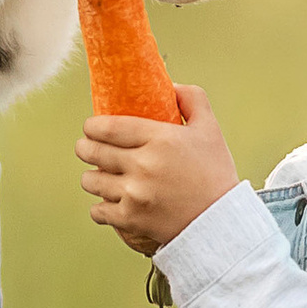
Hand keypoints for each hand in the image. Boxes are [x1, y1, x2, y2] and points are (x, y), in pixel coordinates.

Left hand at [77, 83, 239, 255]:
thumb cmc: (216, 174)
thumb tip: (170, 86)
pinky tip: (109, 201)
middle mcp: (143, 165)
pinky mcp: (131, 219)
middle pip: (92, 151)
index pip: (108, 127)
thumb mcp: (210, 129)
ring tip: (99, 176)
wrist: (221, 222)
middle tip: (87, 148)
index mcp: (160, 139)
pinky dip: (100, 207)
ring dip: (92, 177)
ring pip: (90, 181)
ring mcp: (134, 194)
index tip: (91, 127)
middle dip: (85, 147)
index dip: (92, 126)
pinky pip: (97, 210)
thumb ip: (192, 99)